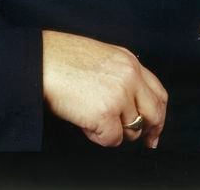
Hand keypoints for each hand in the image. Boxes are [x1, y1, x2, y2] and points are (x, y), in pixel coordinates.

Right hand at [42, 30, 167, 147]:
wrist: (40, 61)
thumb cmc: (61, 59)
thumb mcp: (101, 57)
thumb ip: (120, 75)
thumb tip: (131, 102)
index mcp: (128, 61)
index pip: (158, 92)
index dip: (159, 113)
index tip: (155, 127)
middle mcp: (129, 76)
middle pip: (155, 113)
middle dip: (150, 131)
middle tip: (145, 142)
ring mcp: (119, 96)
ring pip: (131, 130)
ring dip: (114, 130)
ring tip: (92, 115)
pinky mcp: (105, 115)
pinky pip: (112, 140)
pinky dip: (98, 136)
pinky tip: (84, 121)